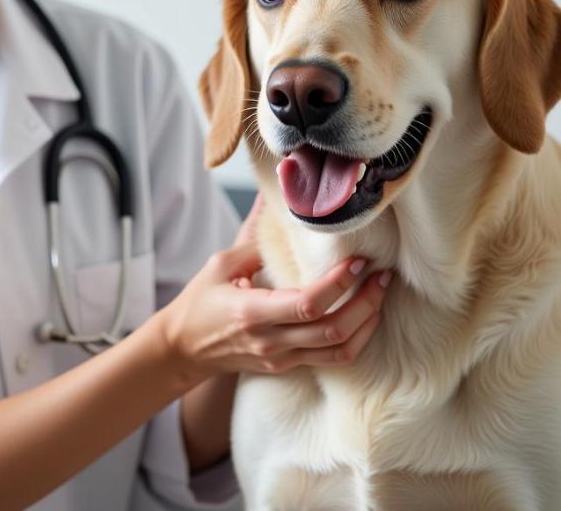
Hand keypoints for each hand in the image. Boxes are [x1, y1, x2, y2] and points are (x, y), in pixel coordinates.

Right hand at [159, 192, 389, 382]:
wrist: (184, 348)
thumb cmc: (199, 302)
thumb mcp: (220, 265)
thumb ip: (253, 236)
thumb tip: (271, 200)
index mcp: (252, 312)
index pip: (306, 304)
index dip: (337, 284)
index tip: (356, 261)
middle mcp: (271, 340)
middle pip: (333, 330)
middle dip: (365, 302)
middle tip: (381, 275)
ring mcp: (281, 357)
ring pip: (339, 350)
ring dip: (366, 323)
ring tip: (379, 293)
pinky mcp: (287, 365)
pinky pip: (332, 358)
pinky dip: (354, 338)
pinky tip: (364, 316)